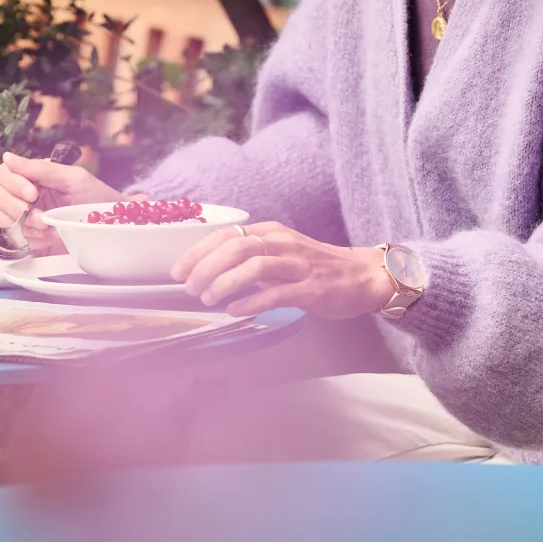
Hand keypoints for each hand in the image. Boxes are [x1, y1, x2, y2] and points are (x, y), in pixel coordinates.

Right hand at [0, 150, 124, 256]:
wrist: (112, 226)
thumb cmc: (96, 197)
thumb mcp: (73, 178)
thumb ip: (41, 169)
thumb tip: (7, 156)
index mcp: (35, 177)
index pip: (4, 173)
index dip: (14, 184)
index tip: (34, 194)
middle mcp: (25, 195)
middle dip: (18, 208)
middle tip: (42, 215)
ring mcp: (25, 216)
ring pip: (1, 218)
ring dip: (24, 224)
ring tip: (48, 227)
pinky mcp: (29, 237)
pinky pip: (14, 238)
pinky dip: (30, 238)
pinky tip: (49, 237)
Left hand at [171, 221, 395, 319]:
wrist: (364, 276)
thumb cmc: (318, 268)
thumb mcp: (283, 253)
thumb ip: (253, 258)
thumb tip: (214, 271)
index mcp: (273, 232)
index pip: (228, 234)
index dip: (198, 251)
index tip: (178, 270)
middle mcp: (284, 243)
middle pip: (236, 246)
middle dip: (206, 267)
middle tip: (190, 288)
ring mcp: (298, 265)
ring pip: (253, 266)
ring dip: (224, 283)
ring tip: (209, 299)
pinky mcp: (311, 288)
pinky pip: (276, 293)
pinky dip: (251, 302)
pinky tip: (235, 311)